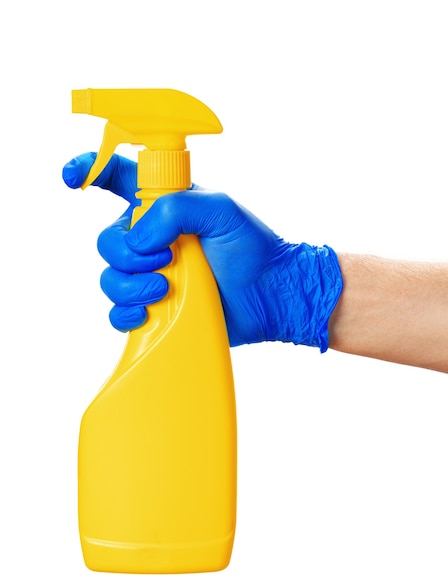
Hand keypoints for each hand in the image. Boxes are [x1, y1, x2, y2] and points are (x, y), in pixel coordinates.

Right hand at [63, 153, 342, 348]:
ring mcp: (151, 275)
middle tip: (166, 260)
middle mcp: (152, 240)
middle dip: (129, 254)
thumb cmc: (252, 248)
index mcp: (164, 207)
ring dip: (132, 286)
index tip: (72, 176)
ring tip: (166, 288)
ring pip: (110, 279)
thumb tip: (139, 238)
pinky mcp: (155, 308)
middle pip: (107, 242)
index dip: (90, 170)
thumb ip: (176, 208)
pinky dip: (127, 314)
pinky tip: (148, 313)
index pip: (118, 179)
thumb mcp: (220, 210)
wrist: (270, 295)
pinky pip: (119, 312)